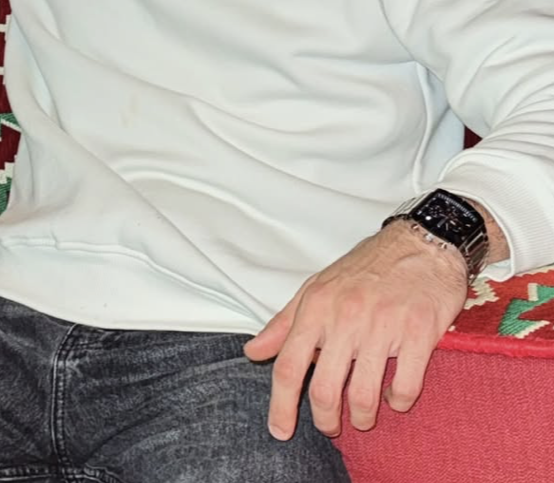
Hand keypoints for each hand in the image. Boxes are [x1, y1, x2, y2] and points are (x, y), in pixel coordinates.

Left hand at [243, 221, 468, 439]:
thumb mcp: (317, 287)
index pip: (289, 365)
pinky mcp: (419, 333)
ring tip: (364, 416)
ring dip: (363, 417)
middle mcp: (346, 316)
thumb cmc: (366, 267)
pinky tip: (395, 397)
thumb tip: (253, 352)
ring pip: (364, 396)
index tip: (280, 431)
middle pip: (324, 390)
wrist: (421, 242)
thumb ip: (284, 324)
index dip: (281, 405)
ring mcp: (383, 326)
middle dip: (326, 420)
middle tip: (331, 427)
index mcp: (317, 306)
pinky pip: (405, 388)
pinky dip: (398, 402)